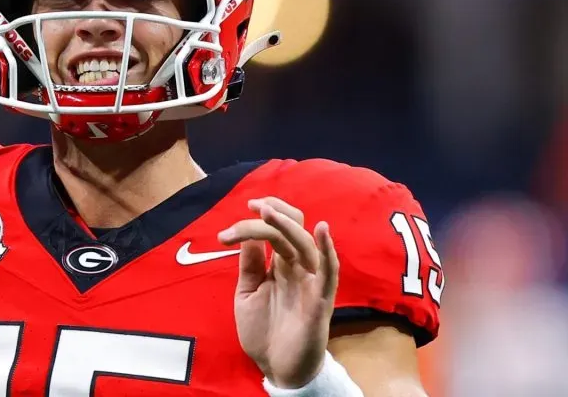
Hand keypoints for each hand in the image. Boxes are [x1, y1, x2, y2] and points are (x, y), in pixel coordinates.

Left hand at [218, 197, 339, 388]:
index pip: (277, 230)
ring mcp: (311, 282)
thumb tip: (247, 236)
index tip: (245, 207)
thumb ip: (249, 267)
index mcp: (281, 265)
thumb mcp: (248, 293)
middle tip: (252, 206)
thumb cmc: (264, 331)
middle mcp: (299, 268)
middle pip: (293, 229)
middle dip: (273, 213)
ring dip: (286, 225)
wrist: (275, 368)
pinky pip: (329, 271)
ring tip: (265, 212)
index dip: (263, 216)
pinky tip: (321, 231)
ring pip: (306, 244)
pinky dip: (327, 250)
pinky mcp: (320, 300)